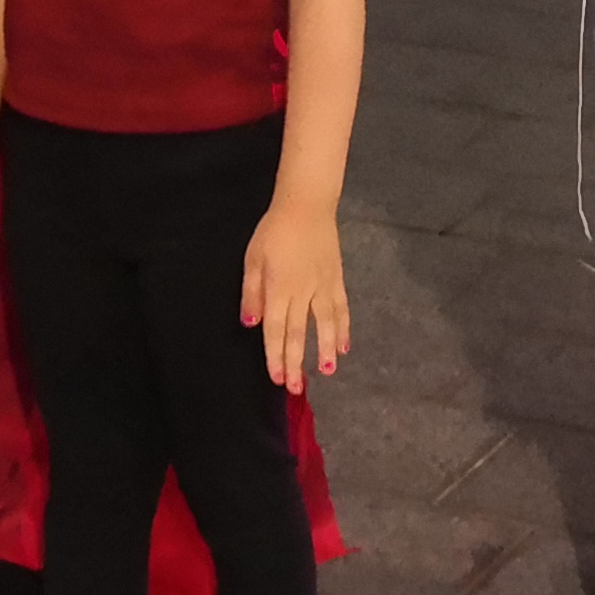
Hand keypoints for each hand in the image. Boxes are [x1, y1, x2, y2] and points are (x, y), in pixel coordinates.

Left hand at [240, 203, 351, 394]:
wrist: (307, 205)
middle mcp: (303, 293)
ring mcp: (323, 287)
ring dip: (324, 350)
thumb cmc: (274, 231)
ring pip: (324, 325)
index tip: (277, 378)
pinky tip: (343, 346)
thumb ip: (252, 293)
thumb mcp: (253, 258)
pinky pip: (341, 308)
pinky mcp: (336, 279)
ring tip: (326, 372)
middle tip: (297, 389)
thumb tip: (251, 324)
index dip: (275, 356)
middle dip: (296, 363)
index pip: (276, 330)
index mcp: (279, 289)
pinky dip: (343, 328)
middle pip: (298, 333)